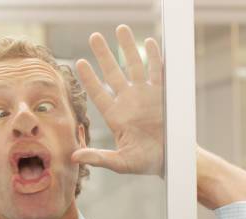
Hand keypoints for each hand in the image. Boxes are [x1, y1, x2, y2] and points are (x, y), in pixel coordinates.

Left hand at [73, 24, 163, 175]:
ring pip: (134, 66)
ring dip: (128, 48)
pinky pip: (158, 71)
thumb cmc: (145, 163)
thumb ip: (98, 158)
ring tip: (121, 29)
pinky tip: (149, 42)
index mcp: (115, 116)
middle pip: (113, 73)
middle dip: (104, 55)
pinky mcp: (163, 94)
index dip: (89, 78)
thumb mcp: (120, 162)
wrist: (172, 160)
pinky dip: (154, 57)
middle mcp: (128, 101)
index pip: (98, 93)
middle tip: (94, 36)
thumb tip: (73, 157)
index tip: (79, 62)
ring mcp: (146, 95)